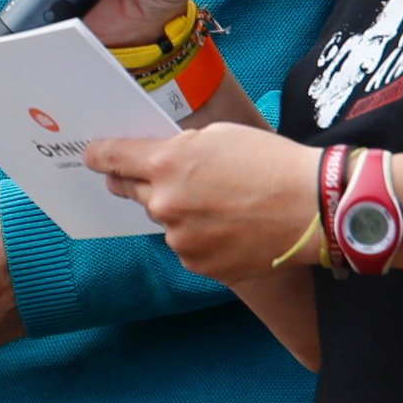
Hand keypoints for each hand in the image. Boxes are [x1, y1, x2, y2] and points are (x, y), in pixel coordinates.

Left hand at [83, 123, 320, 283]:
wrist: (312, 208)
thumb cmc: (271, 163)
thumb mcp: (218, 137)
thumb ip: (180, 149)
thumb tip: (159, 161)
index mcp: (166, 164)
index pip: (113, 159)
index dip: (99, 156)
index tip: (90, 157)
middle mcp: (165, 204)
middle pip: (133, 192)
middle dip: (138, 183)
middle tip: (151, 178)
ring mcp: (180, 239)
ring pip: (165, 222)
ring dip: (179, 213)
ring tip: (220, 205)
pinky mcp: (199, 265)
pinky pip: (188, 247)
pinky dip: (200, 238)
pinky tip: (230, 228)